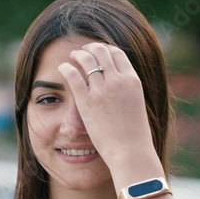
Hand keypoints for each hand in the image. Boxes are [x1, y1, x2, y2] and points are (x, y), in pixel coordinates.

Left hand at [58, 43, 155, 167]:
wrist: (131, 151)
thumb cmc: (135, 134)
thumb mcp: (137, 105)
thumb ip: (127, 92)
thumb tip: (120, 87)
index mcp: (132, 81)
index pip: (118, 54)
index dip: (106, 49)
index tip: (99, 50)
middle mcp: (118, 81)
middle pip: (102, 52)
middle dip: (91, 48)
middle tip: (83, 50)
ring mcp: (102, 90)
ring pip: (87, 60)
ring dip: (78, 54)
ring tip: (73, 55)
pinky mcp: (87, 101)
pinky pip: (73, 76)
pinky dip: (66, 68)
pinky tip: (62, 68)